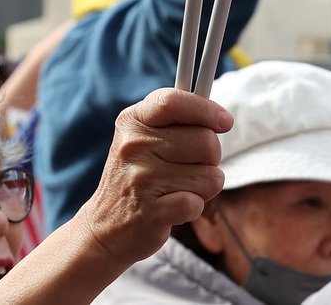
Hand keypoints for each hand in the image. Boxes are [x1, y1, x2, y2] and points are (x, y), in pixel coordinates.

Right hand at [74, 88, 229, 266]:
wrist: (105, 228)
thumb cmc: (137, 177)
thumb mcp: (143, 139)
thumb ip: (177, 121)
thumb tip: (221, 118)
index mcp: (133, 121)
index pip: (174, 101)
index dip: (206, 109)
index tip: (224, 121)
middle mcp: (134, 146)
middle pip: (206, 140)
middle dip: (210, 157)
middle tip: (189, 167)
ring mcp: (141, 179)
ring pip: (210, 175)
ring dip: (203, 186)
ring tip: (178, 189)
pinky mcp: (151, 212)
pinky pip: (198, 203)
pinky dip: (194, 208)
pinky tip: (174, 208)